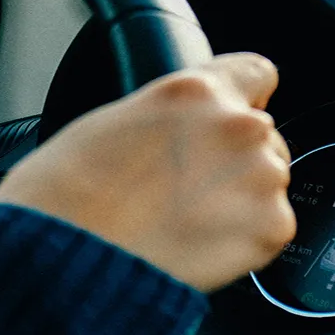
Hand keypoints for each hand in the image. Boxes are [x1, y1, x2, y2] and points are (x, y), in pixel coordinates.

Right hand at [0, 53, 294, 291]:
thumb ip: (167, 116)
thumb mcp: (112, 122)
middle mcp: (238, 126)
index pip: (257, 73)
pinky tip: (197, 246)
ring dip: (240, 199)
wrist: (64, 260)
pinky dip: (242, 240)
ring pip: (268, 182)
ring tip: (185, 222)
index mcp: (195, 90)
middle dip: (232, 159)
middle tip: (187, 188)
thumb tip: (179, 132)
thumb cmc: (66, 195)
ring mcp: (260, 177)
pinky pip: (270, 228)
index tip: (233, 114)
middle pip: (262, 136)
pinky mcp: (270, 229)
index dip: (243, 96)